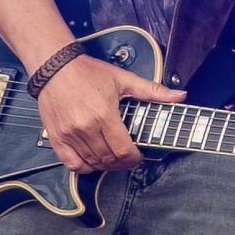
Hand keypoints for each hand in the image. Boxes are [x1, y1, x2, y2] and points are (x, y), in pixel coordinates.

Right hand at [35, 56, 184, 173]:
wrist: (55, 68)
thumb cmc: (87, 72)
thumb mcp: (123, 79)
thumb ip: (153, 91)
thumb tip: (179, 96)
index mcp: (104, 115)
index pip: (123, 150)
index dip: (135, 158)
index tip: (139, 156)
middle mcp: (85, 128)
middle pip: (108, 159)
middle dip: (123, 163)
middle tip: (129, 158)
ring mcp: (69, 135)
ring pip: (91, 163)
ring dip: (106, 165)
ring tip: (113, 158)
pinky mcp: (56, 137)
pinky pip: (71, 164)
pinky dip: (83, 167)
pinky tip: (92, 160)